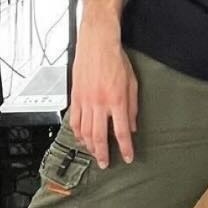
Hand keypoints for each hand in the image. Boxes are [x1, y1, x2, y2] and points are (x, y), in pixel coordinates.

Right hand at [70, 24, 137, 168]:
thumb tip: (132, 126)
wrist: (97, 44)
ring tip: (94, 154)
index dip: (125, 147)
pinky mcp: (75, 97)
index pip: (122, 131)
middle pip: (100, 136)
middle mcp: (99, 103)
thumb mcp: (132, 84)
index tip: (127, 157)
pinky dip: (77, 133)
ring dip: (89, 146)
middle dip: (103, 154)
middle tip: (105, 164)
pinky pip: (74, 120)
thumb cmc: (116, 60)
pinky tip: (81, 139)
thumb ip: (132, 107)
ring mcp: (85, 101)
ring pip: (85, 131)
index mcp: (117, 100)